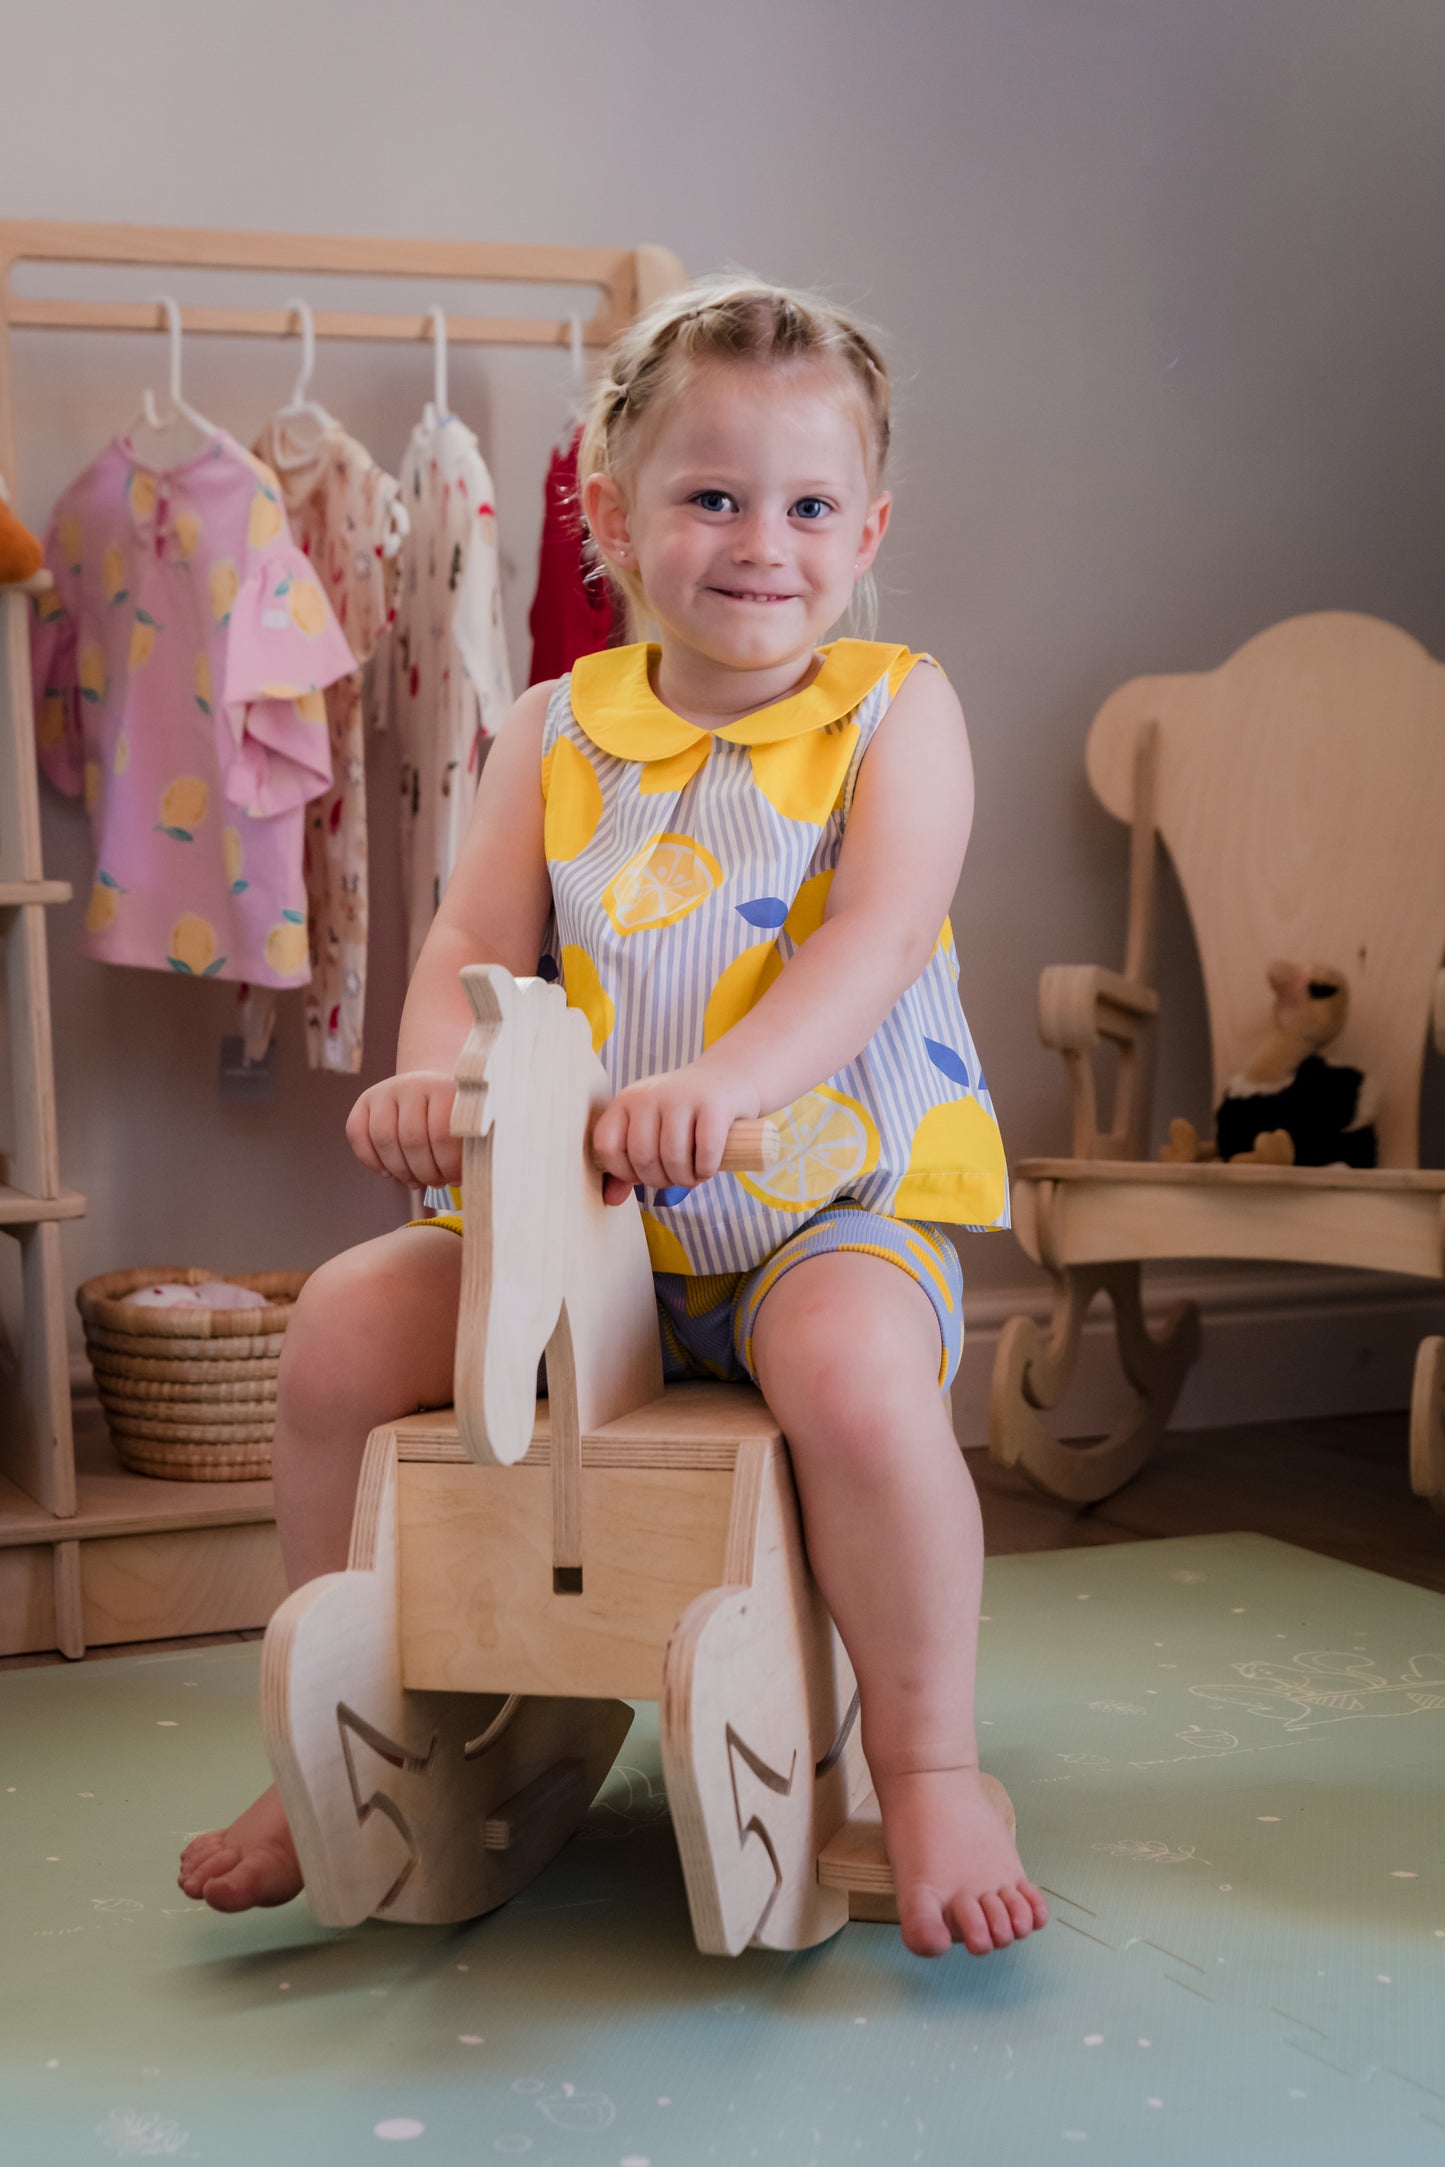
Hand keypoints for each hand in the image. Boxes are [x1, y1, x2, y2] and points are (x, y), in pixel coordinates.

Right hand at [346, 1070, 460, 1189]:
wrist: (429, 1089)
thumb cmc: (454, 1117)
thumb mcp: (468, 1125)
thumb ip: (469, 1147)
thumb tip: (460, 1181)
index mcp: (443, 1088)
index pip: (442, 1133)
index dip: (448, 1165)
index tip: (456, 1180)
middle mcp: (412, 1085)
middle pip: (412, 1139)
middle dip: (425, 1171)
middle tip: (436, 1184)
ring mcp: (385, 1091)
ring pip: (384, 1138)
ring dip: (400, 1170)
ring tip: (416, 1182)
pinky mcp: (364, 1100)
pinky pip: (357, 1133)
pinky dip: (371, 1161)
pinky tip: (390, 1175)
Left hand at [591, 1061, 760, 1206]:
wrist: (727, 1078)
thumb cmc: (683, 1114)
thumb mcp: (650, 1131)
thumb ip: (627, 1165)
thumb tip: (611, 1200)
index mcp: (627, 1101)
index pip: (607, 1145)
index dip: (622, 1171)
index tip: (642, 1174)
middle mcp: (650, 1095)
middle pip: (642, 1156)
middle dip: (659, 1180)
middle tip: (673, 1179)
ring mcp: (682, 1096)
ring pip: (672, 1157)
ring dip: (683, 1179)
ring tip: (691, 1177)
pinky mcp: (713, 1104)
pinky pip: (705, 1151)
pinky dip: (705, 1169)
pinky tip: (706, 1169)